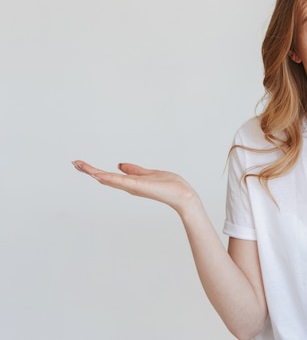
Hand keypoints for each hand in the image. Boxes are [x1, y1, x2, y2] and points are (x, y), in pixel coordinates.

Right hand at [72, 160, 200, 212]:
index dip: (94, 170)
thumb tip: (120, 165)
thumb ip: (134, 170)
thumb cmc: (170, 186)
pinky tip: (97, 174)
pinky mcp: (137, 186)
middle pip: (104, 178)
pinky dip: (108, 177)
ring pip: (108, 179)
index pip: (108, 176)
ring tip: (79, 165)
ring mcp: (132, 187)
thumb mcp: (149, 173)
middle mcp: (128, 186)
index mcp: (130, 183)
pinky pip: (120, 181)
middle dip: (89, 171)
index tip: (81, 164)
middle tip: (74, 163)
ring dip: (93, 172)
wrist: (182, 194)